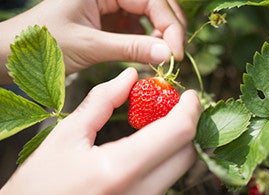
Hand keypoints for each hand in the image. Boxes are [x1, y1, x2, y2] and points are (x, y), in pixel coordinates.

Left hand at [0, 0, 185, 82]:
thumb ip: (130, 48)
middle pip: (154, 4)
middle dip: (168, 28)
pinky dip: (146, 42)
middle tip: (176, 55)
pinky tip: (150, 54)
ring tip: (163, 57)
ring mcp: (111, 5)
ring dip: (159, 35)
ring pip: (148, 15)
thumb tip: (167, 54)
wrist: (18, 52)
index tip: (177, 52)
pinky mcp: (110, 21)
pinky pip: (136, 27)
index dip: (169, 25)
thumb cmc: (45, 43)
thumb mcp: (90, 45)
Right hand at [0, 68, 200, 194]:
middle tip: (171, 103)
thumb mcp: (67, 135)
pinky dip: (165, 156)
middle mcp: (141, 193)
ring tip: (157, 119)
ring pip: (179, 168)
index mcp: (121, 169)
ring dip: (176, 140)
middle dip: (187, 123)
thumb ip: (103, 101)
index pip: (178, 133)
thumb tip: (130, 77)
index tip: (188, 95)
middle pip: (187, 153)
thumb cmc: (40, 182)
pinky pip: (165, 180)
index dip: (190, 109)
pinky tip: (148, 142)